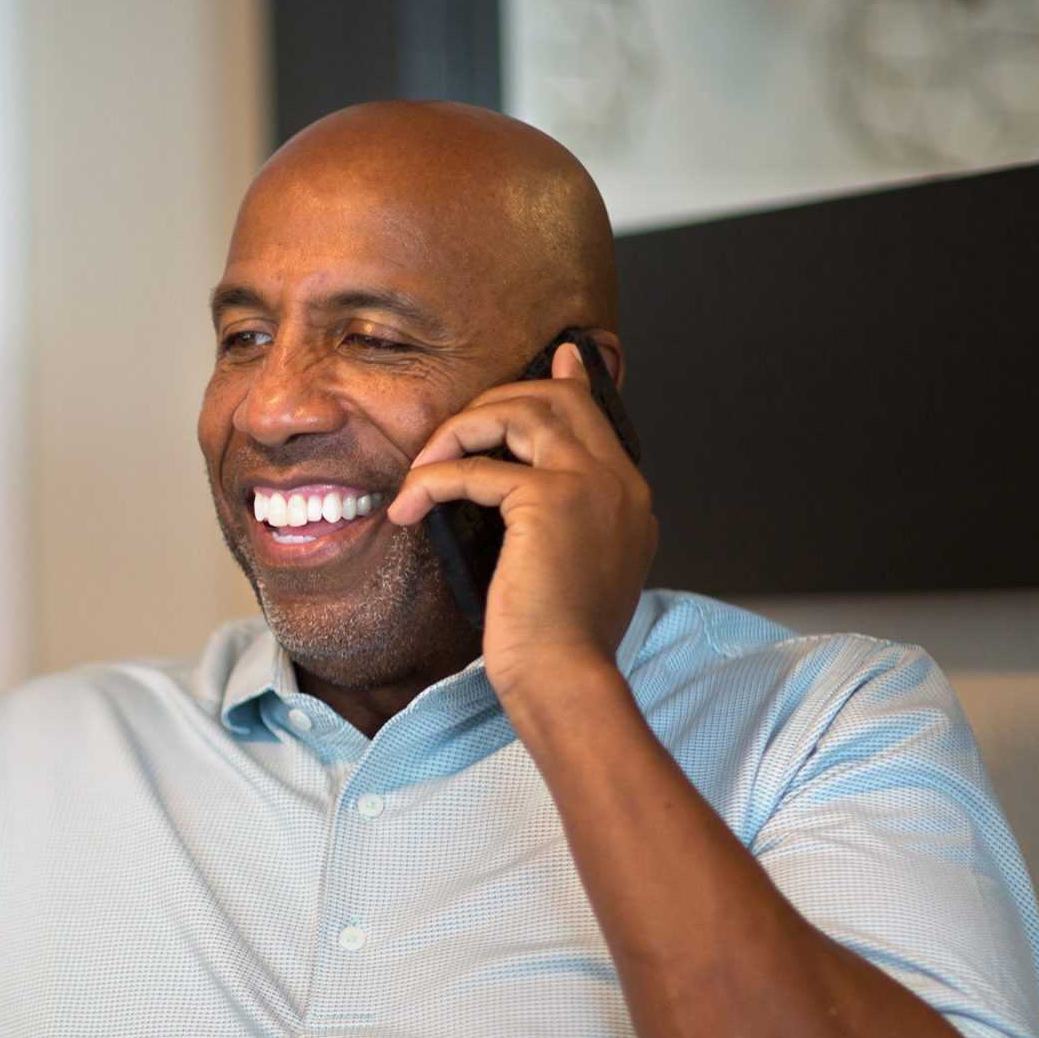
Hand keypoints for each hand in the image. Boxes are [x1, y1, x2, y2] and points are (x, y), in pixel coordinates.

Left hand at [385, 342, 655, 706]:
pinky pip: (476, 469)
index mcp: (628, 496)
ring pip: (521, 411)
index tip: (552, 360)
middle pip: (558, 396)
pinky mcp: (549, 501)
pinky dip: (433, 481)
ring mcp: (590, 485)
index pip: (594, 414)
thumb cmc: (559, 642)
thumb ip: (561, 523)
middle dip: (495, 401)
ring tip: (423, 469)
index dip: (564, 382)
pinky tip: (409, 507)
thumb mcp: (571, 570)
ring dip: (460, 429)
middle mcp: (619, 481)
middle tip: (448, 436)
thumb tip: (523, 497)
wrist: (566, 677)